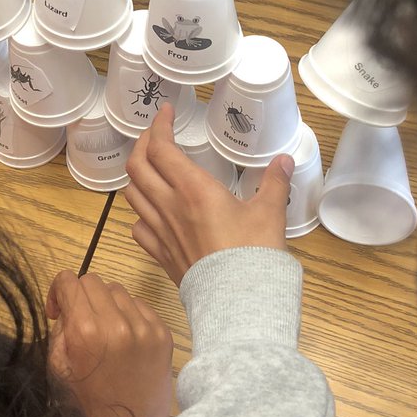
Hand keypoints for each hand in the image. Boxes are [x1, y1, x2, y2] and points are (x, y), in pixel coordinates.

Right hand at [46, 270, 173, 416]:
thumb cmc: (86, 403)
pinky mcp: (162, 333)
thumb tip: (68, 305)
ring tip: (106, 330)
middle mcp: (116, 322)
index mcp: (85, 331)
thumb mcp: (57, 366)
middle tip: (81, 319)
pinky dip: (128, 315)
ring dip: (106, 304)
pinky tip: (125, 338)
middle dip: (81, 296)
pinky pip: (139, 305)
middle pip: (93, 280)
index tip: (59, 311)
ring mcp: (143, 327)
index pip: (68, 280)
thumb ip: (59, 328)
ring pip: (118, 290)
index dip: (58, 292)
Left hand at [125, 105, 291, 285]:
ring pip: (132, 195)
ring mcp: (161, 232)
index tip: (167, 113)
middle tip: (157, 135)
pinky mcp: (161, 255)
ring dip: (138, 175)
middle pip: (137, 166)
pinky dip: (140, 213)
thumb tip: (284, 160)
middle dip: (143, 144)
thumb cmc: (253, 255)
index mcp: (193, 189)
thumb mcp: (269, 213)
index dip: (159, 126)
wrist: (238, 303)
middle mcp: (169, 207)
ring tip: (152, 167)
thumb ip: (274, 182)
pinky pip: (138, 228)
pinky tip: (152, 211)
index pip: (161, 149)